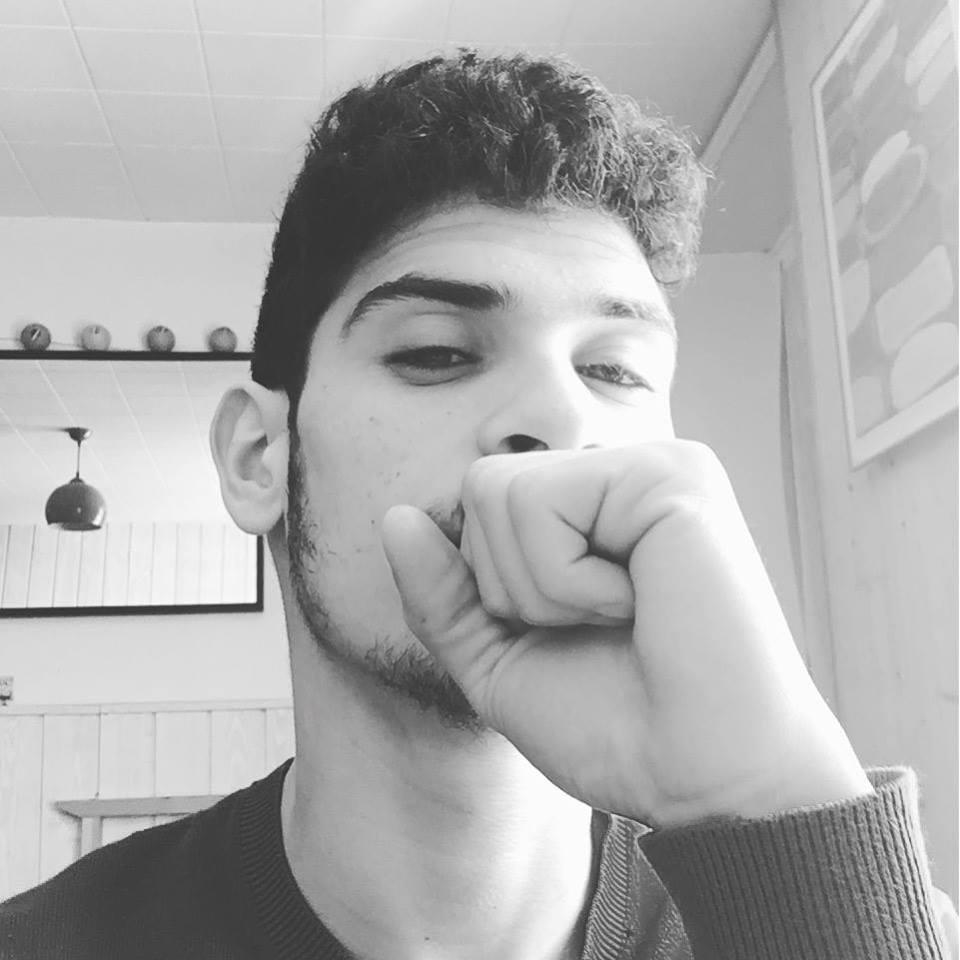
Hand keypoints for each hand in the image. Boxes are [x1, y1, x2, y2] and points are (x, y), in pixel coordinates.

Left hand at [381, 441, 871, 827]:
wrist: (703, 780)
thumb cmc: (616, 724)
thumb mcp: (499, 658)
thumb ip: (443, 591)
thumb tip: (396, 517)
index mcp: (594, 507)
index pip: (478, 501)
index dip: (493, 586)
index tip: (570, 634)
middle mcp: (622, 473)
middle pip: (480, 487)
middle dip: (511, 586)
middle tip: (598, 628)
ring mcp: (650, 465)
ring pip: (498, 493)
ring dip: (542, 590)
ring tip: (622, 617)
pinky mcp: (670, 475)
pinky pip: (542, 505)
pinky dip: (568, 583)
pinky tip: (639, 605)